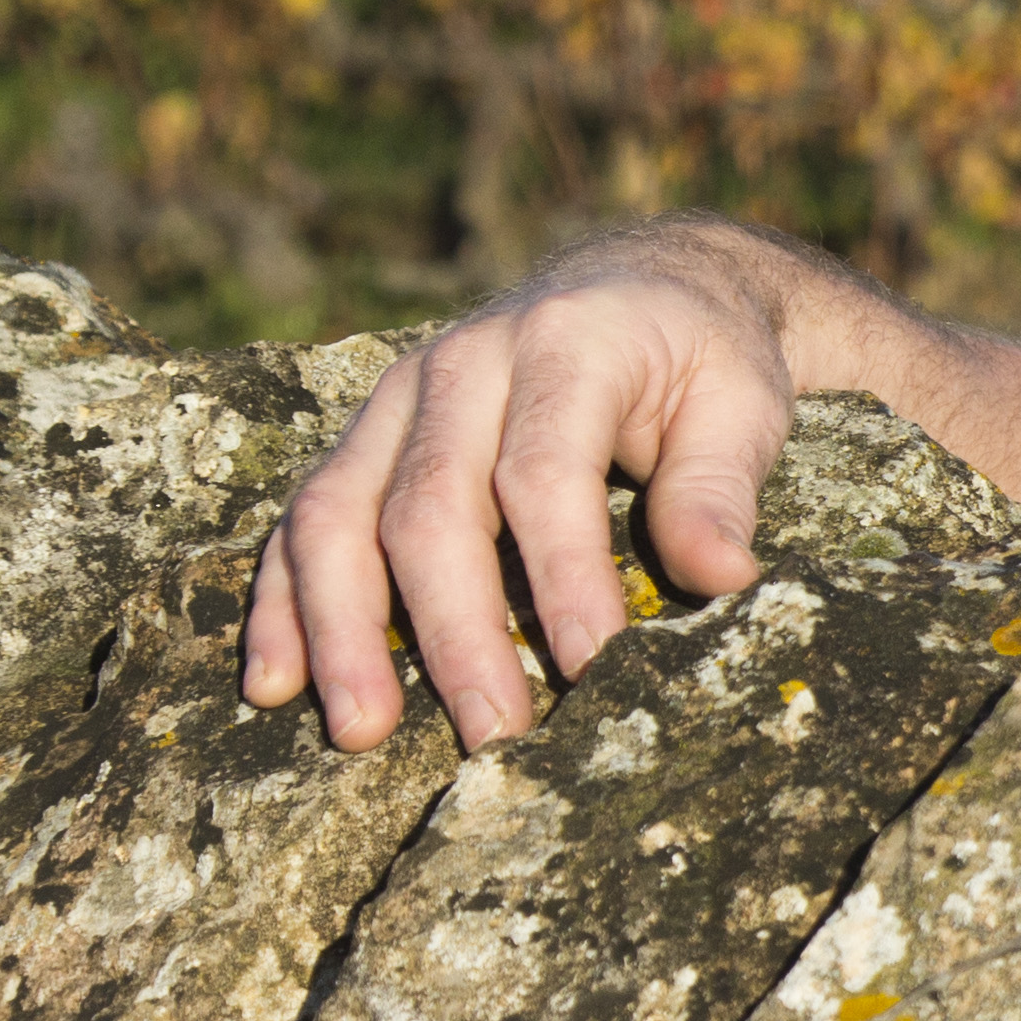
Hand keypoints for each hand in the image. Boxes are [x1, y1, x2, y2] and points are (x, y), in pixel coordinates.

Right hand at [242, 233, 800, 754]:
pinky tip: (275, 684)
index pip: (544, 474)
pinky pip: (303, 522)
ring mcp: (398, 401)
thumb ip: (719, 487)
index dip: (562, 576)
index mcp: (564, 344)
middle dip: (455, 631)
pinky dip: (283, 603)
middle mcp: (463, 365)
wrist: (645, 286)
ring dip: (341, 628)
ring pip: (339, 515)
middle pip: (430, 506)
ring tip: (360, 728)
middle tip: (491, 734)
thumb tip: (722, 580)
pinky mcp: (367, 438)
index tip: (590, 669)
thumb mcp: (744, 403)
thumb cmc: (703, 357)